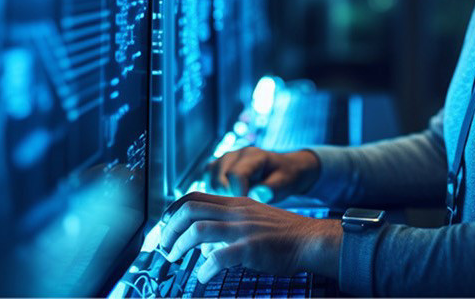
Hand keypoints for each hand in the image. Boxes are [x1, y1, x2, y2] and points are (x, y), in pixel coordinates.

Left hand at [159, 192, 340, 283]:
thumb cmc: (282, 234)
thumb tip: (202, 245)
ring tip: (175, 258)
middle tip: (165, 246)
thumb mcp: (252, 219)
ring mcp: (243, 229)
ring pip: (198, 230)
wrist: (310, 240)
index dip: (172, 210)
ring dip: (180, 245)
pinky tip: (202, 276)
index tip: (164, 226)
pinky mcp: (251, 248)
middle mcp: (236, 212)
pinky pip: (219, 257)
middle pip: (190, 210)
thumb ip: (227, 226)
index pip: (194, 196)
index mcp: (235, 202)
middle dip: (170, 228)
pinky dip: (204, 268)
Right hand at [203, 147, 320, 202]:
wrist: (283, 168)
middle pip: (219, 180)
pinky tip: (227, 202)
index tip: (246, 210)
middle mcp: (235, 154)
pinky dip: (213, 194)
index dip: (238, 195)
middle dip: (229, 199)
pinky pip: (206, 182)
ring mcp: (223, 159)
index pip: (236, 174)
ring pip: (209, 181)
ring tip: (236, 205)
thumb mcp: (285, 183)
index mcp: (253, 156)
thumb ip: (271, 189)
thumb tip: (258, 195)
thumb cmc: (284, 177)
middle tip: (242, 208)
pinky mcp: (216, 167)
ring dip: (219, 197)